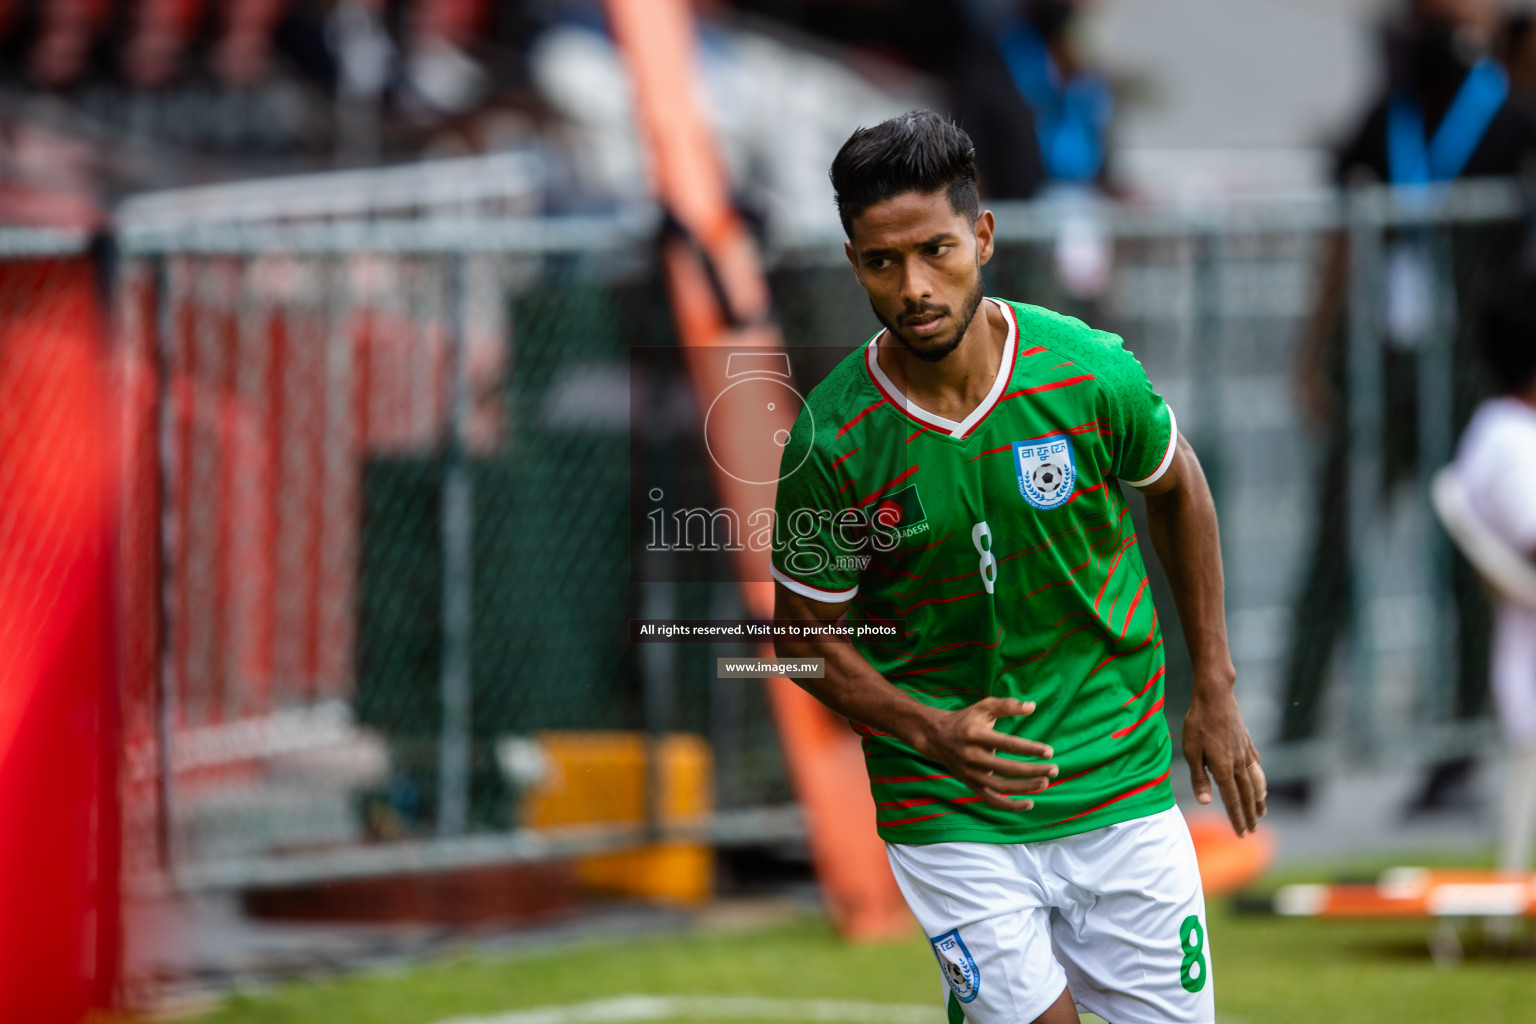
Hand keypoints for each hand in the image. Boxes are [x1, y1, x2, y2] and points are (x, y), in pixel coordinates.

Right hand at [917, 697, 1057, 811]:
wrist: (936, 737)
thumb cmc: (966, 719)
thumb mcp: (983, 707)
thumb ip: (1007, 705)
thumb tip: (1032, 706)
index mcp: (976, 735)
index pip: (1008, 744)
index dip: (1029, 749)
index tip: (1049, 752)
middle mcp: (972, 756)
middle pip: (1008, 768)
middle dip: (1033, 770)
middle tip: (1055, 769)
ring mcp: (971, 774)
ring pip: (1001, 787)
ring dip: (1025, 788)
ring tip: (1045, 782)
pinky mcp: (971, 785)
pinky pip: (991, 800)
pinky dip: (1009, 806)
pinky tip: (1029, 803)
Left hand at [1181, 688, 1265, 835]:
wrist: (1215, 697)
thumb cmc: (1198, 724)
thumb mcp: (1191, 752)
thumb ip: (1199, 778)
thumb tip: (1206, 802)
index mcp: (1224, 769)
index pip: (1232, 800)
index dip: (1237, 818)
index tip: (1242, 834)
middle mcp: (1239, 764)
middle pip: (1247, 795)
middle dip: (1250, 815)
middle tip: (1253, 831)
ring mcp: (1246, 753)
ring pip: (1256, 782)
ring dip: (1259, 799)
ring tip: (1262, 812)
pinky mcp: (1247, 743)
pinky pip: (1256, 766)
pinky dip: (1260, 778)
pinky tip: (1260, 782)